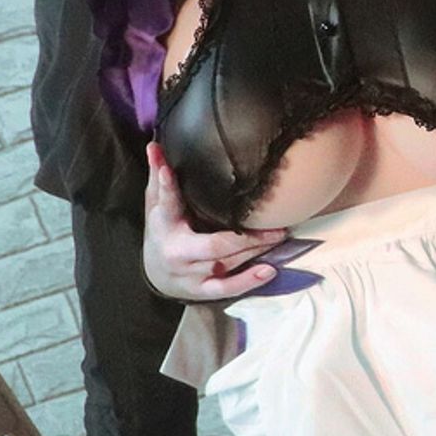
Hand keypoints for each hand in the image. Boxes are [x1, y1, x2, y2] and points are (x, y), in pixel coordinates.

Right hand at [143, 143, 284, 299]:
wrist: (157, 277)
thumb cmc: (163, 234)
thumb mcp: (157, 207)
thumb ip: (159, 179)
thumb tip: (155, 145)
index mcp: (164, 225)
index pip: (166, 203)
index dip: (166, 186)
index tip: (169, 170)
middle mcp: (178, 252)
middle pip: (213, 244)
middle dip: (245, 237)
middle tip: (276, 225)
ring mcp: (192, 274)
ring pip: (227, 262)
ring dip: (256, 249)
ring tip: (281, 235)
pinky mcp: (203, 290)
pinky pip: (227, 288)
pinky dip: (248, 281)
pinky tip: (269, 270)